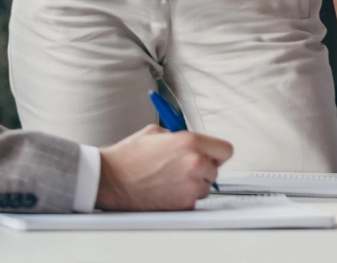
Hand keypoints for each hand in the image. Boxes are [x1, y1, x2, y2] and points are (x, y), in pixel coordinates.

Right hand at [95, 124, 233, 210]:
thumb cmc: (128, 157)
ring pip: (205, 187)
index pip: (226, 150)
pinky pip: (193, 200)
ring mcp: (190, 185)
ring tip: (170, 180)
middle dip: (202, 169)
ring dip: (193, 185)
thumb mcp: (157, 134)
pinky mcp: (183, 203)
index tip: (209, 156)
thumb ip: (182, 138)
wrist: (110, 180)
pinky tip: (166, 191)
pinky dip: (183, 198)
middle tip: (181, 169)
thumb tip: (196, 145)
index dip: (216, 154)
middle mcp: (195, 163)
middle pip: (216, 170)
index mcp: (191, 142)